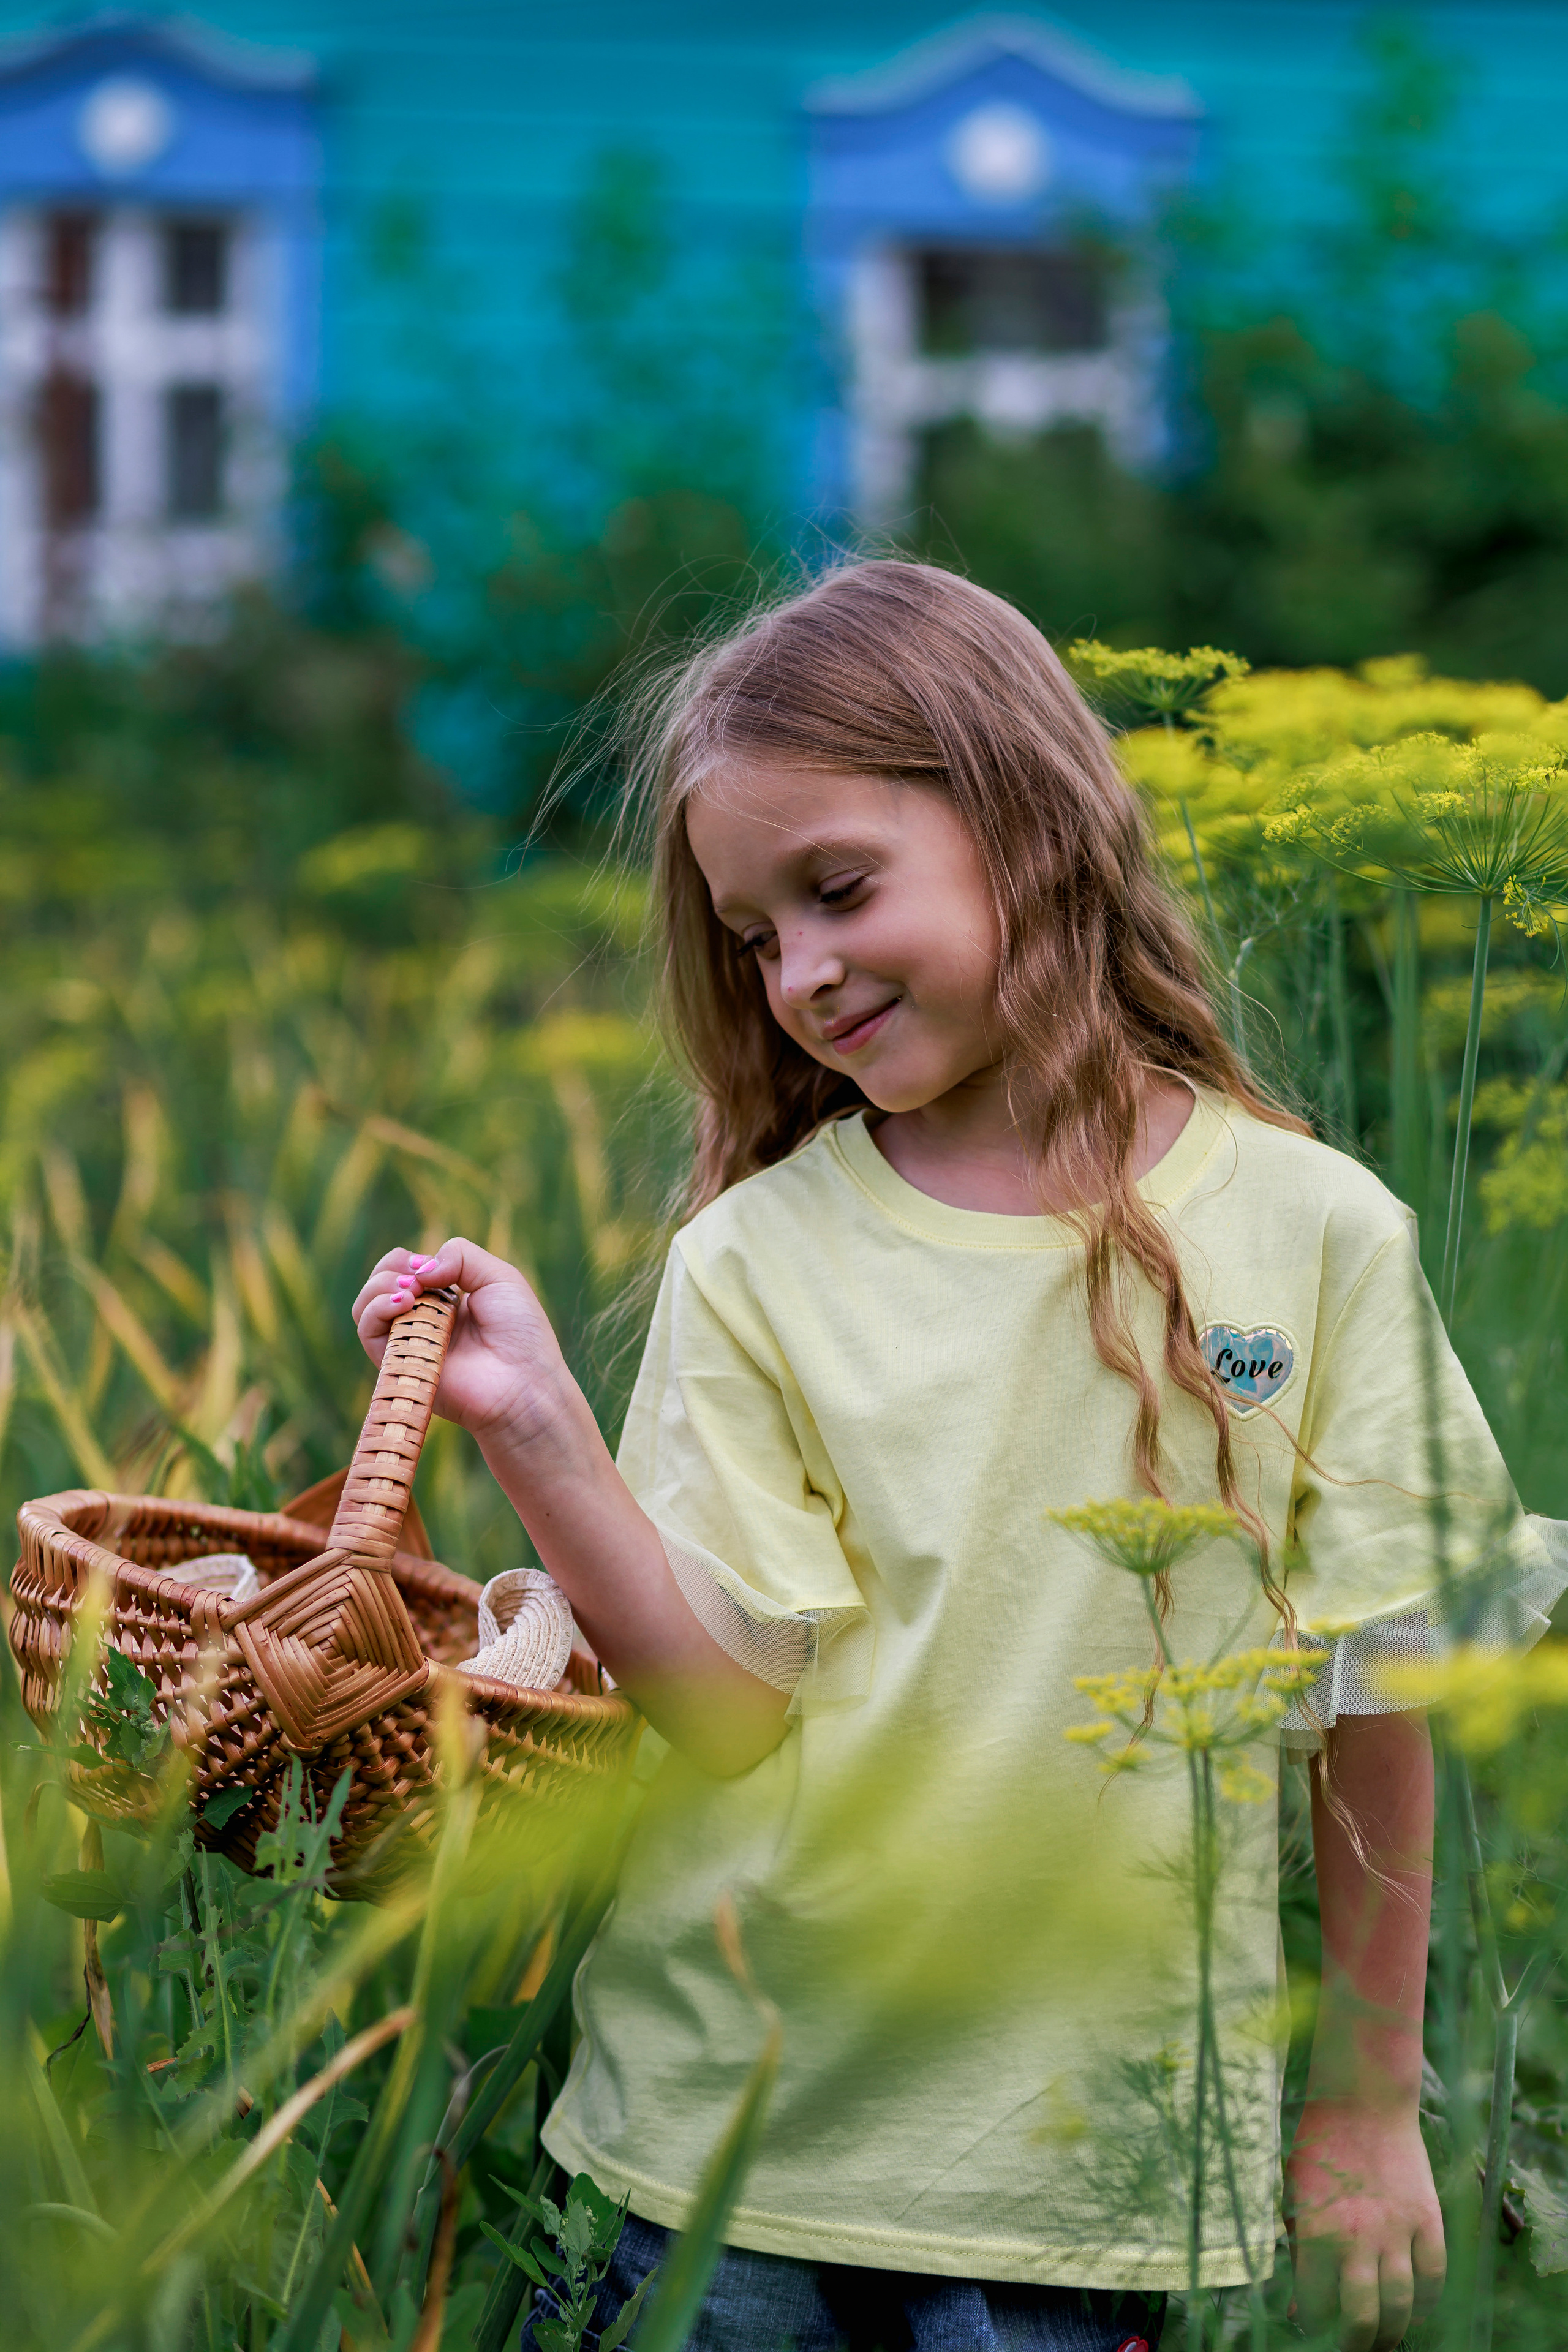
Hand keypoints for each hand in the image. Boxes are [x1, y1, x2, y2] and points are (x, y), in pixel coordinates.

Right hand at [351, 1238, 580, 1458]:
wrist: (524, 1385)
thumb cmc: (521, 1334)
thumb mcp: (500, 1277)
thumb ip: (460, 1256)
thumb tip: (420, 1269)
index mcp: (446, 1299)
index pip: (406, 1270)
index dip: (409, 1260)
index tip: (428, 1265)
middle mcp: (423, 1321)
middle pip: (380, 1284)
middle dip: (391, 1269)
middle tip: (417, 1277)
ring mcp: (409, 1343)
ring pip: (365, 1307)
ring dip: (380, 1286)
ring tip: (410, 1291)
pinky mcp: (398, 1365)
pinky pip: (368, 1332)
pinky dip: (376, 1309)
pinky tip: (404, 1303)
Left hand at [1286, 2099, 1444, 2348]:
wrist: (1363, 2101)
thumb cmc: (1320, 2150)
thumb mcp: (1295, 2198)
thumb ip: (1298, 2253)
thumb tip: (1300, 2309)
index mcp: (1316, 2232)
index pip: (1317, 2306)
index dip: (1316, 2327)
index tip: (1317, 2329)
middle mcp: (1357, 2237)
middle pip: (1363, 2318)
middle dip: (1357, 2344)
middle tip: (1355, 2347)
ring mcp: (1397, 2230)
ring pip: (1401, 2306)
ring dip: (1393, 2332)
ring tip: (1385, 2339)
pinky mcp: (1427, 2219)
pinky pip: (1433, 2277)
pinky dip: (1426, 2301)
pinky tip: (1415, 2307)